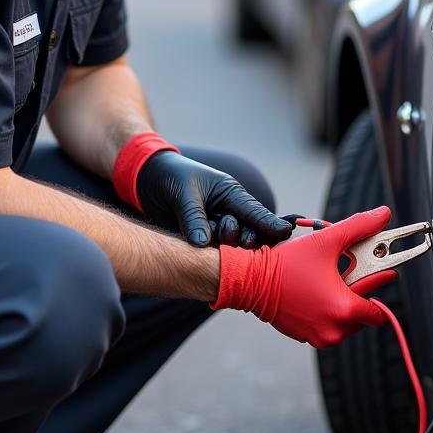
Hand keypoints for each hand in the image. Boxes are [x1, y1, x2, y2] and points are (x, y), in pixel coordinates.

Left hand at [137, 151, 291, 247]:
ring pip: (232, 246)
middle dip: (245, 239)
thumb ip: (194, 218)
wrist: (147, 180)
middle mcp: (228, 212)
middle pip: (249, 233)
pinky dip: (211, 256)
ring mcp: (216, 227)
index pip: (254, 210)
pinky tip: (206, 252)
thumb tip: (204, 244)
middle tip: (236, 239)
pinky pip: (213, 253)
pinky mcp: (202, 240)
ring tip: (208, 239)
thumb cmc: (171, 177)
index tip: (285, 232)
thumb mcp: (184, 193)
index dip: (269, 222)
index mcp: (230, 193)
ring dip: (225, 247)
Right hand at [212, 206, 395, 348]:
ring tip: (328, 280)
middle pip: (362, 314)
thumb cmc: (285, 264)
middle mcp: (334, 330)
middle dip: (358, 292)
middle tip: (350, 270)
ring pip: (345, 321)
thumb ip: (359, 227)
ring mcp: (318, 337)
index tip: (386, 271)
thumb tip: (383, 215)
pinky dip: (325, 310)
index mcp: (344, 310)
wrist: (250, 281)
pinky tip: (315, 290)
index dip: (381, 285)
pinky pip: (326, 325)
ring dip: (342, 301)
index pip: (378, 310)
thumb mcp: (326, 240)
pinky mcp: (305, 337)